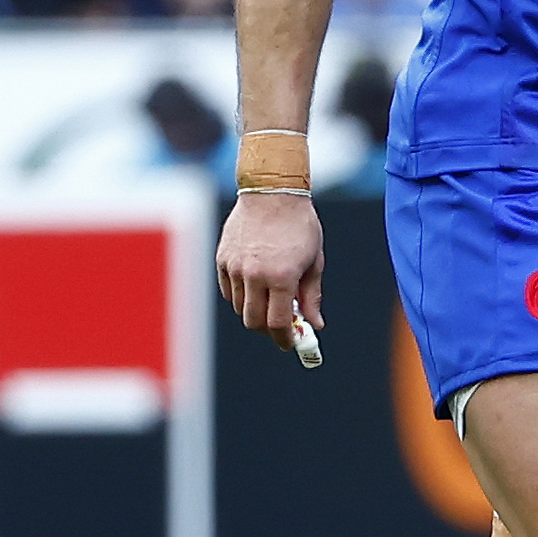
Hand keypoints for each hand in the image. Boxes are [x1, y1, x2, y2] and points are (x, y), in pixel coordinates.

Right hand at [216, 193, 326, 336]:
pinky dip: (240, 297)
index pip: (278, 323)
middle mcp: (254, 274)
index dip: (284, 339)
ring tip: (269, 301)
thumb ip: (312, 296)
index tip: (290, 343)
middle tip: (280, 328)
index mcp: (281, 276)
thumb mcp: (314, 261)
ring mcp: (234, 267)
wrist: (272, 192)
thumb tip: (315, 324)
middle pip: (254, 321)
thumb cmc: (300, 225)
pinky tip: (254, 288)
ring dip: (254, 312)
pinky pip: (227, 290)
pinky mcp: (222, 259)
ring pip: (239, 307)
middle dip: (268, 331)